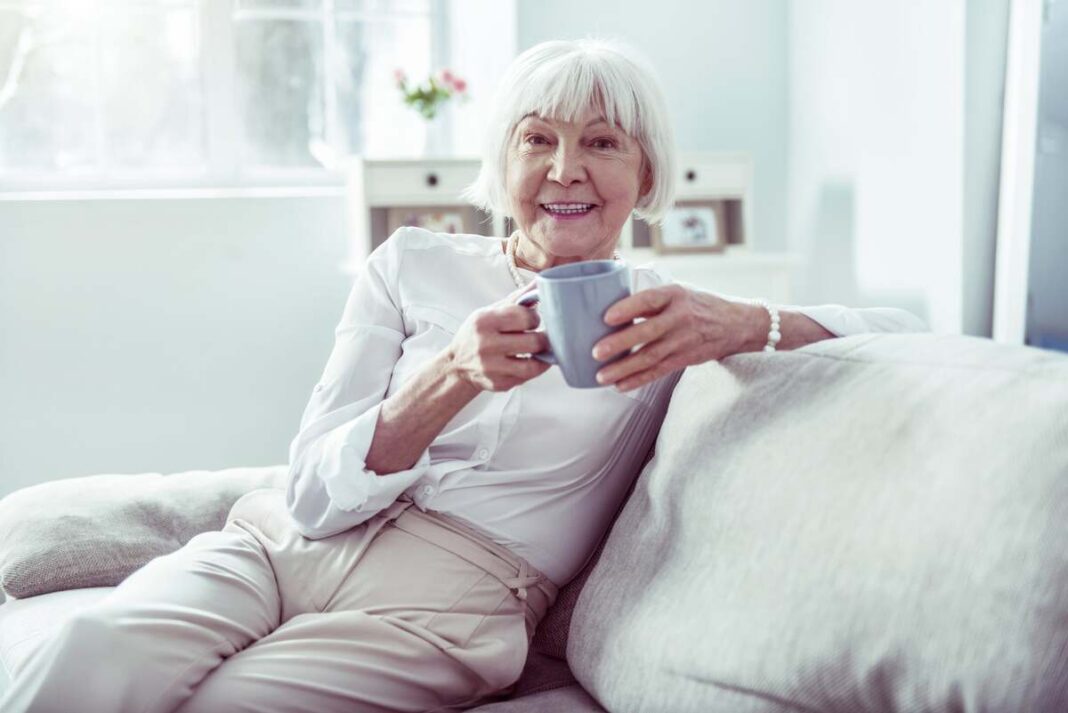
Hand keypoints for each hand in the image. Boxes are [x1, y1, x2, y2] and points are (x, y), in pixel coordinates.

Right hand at [447, 282, 552, 391]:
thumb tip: (541, 281)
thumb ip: (518, 298)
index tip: (532, 321)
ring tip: (540, 351)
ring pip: (532, 365)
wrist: (457, 363)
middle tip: (540, 336)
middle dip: (542, 338)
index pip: (524, 317)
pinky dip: (534, 369)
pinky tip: (531, 362)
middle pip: (533, 342)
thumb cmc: (478, 333)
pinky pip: (526, 378)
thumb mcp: (491, 311)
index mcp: (484, 321)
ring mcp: (491, 367)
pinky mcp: (498, 384)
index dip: (534, 318)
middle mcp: (486, 345)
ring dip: (541, 356)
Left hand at [591, 284, 762, 391]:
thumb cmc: (696, 305)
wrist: (735, 325)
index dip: (628, 308)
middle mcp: (680, 317)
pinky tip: (620, 386)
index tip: (606, 317)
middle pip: (647, 333)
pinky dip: (638, 380)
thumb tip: (608, 300)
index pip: (650, 300)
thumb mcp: (678, 292)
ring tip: (601, 376)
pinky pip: (658, 372)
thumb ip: (650, 299)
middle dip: (620, 343)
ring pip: (650, 357)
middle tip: (596, 352)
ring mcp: (683, 341)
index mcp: (675, 294)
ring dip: (624, 369)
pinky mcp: (684, 359)